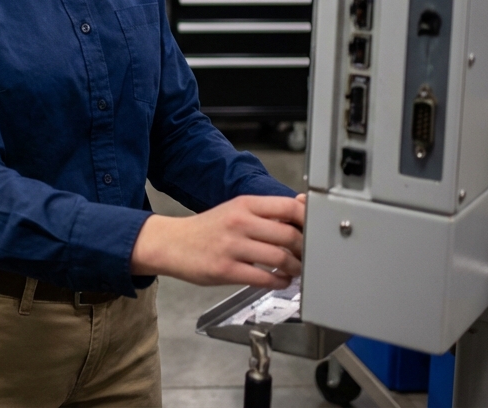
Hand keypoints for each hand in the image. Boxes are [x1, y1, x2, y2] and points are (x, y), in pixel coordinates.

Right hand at [129, 194, 305, 289]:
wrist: (171, 243)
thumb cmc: (207, 229)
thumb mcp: (234, 210)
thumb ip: (266, 212)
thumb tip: (301, 207)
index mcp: (243, 205)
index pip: (289, 207)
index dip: (309, 220)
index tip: (316, 231)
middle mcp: (239, 222)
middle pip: (290, 235)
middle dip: (306, 250)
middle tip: (308, 257)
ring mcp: (232, 247)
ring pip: (281, 258)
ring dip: (295, 268)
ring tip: (295, 270)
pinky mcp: (226, 270)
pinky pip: (265, 278)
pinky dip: (280, 282)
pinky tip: (280, 281)